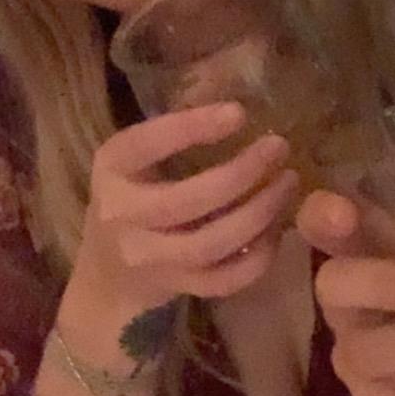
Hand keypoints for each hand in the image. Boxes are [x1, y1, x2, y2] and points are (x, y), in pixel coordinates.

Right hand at [71, 101, 298, 319]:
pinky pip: (225, 279)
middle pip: (190, 200)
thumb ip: (174, 134)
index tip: (239, 113)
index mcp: (112, 168)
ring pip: (212, 244)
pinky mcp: (175, 287)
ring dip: (259, 213)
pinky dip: (259, 256)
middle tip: (279, 149)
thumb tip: (238, 108)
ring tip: (287, 183)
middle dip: (244, 173)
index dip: (193, 127)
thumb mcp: (136, 160)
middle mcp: (122, 215)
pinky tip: (277, 228)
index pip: (148, 144)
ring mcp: (147, 259)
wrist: (106, 274)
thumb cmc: (132, 197)